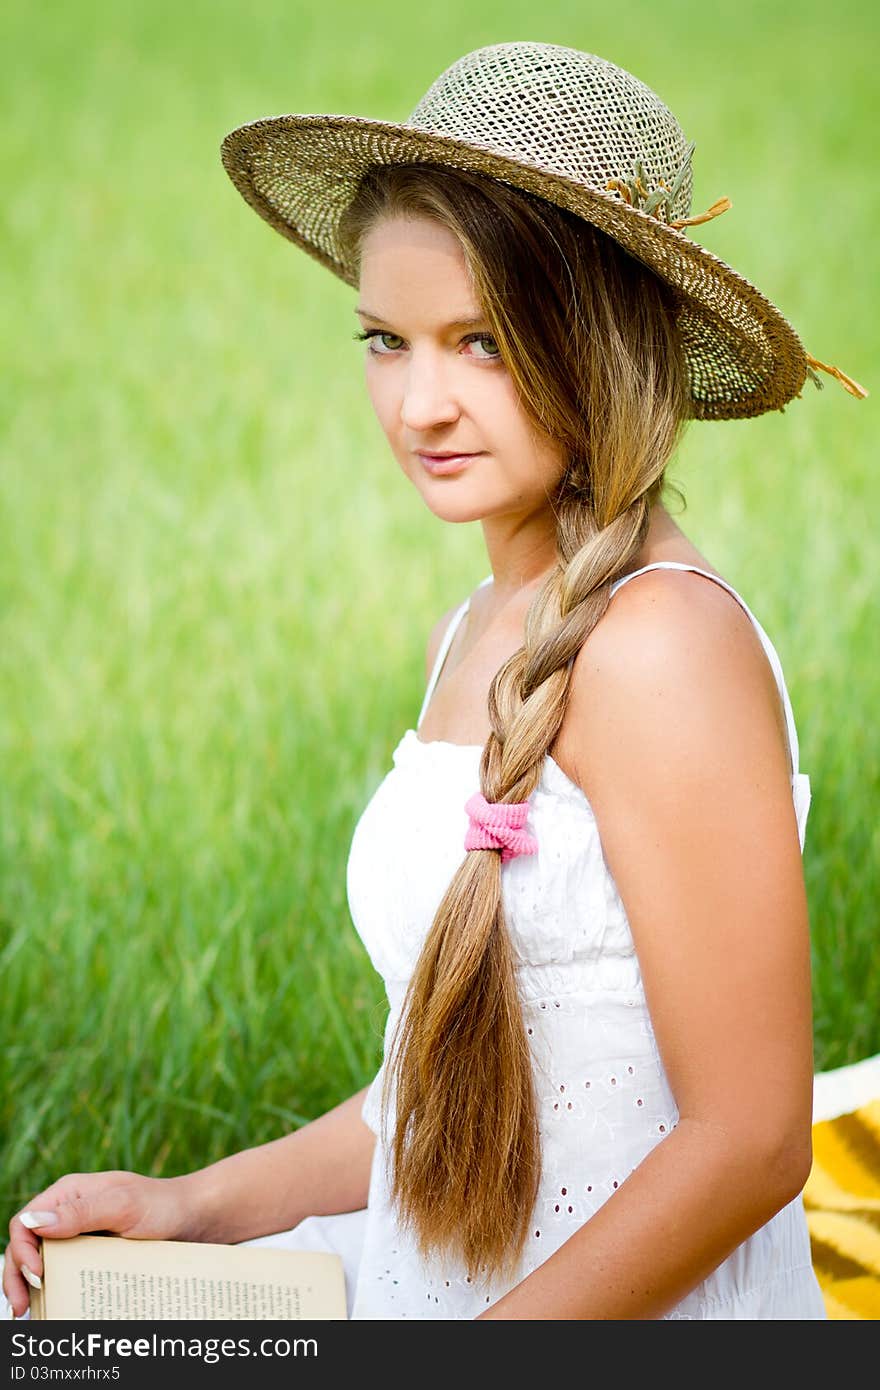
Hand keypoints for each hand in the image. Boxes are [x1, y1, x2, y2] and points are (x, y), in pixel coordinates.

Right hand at [3, 1170, 190, 1318]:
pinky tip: (55, 1302)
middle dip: (18, 1275)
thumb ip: (82, 1212)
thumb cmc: (163, 1205)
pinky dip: (55, 1286)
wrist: (195, 1217)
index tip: (37, 1276)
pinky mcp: (93, 1250)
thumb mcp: (123, 1205)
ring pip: (43, 1259)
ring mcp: (81, 1232)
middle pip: (27, 1245)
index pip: (25, 1222)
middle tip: (22, 1308)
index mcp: (70, 1193)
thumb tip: (34, 1222)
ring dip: (31, 1284)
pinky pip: (66, 1268)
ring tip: (30, 1310)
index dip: (21, 1251)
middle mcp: (70, 1211)